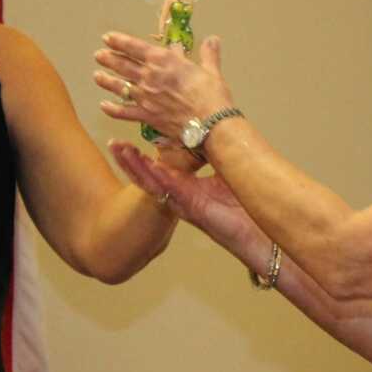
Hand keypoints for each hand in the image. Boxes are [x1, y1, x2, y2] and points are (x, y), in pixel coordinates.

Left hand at [94, 31, 233, 147]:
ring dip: (106, 80)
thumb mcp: (212, 70)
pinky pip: (124, 112)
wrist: (210, 123)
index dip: (119, 41)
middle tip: (99, 56)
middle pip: (123, 65)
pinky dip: (112, 109)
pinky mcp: (146, 116)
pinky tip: (104, 106)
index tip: (108, 38)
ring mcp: (146, 97)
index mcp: (164, 61)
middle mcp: (150, 76)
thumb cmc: (212, 96)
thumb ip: (208, 54)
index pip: (135, 47)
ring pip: (120, 86)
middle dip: (109, 59)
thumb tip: (212, 40)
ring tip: (97, 76)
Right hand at [107, 140, 253, 248]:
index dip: (145, 156)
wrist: (258, 234)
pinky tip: (150, 166)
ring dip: (136, 168)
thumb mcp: (225, 176)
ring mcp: (185, 202)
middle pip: (148, 176)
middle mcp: (182, 196)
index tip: (130, 140)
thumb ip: (214, 159)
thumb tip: (212, 136)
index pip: (160, 168)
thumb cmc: (244, 208)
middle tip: (113, 144)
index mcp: (189, 187)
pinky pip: (173, 190)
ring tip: (120, 152)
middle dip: (130, 161)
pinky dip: (160, 177)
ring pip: (154, 184)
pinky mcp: (194, 208)